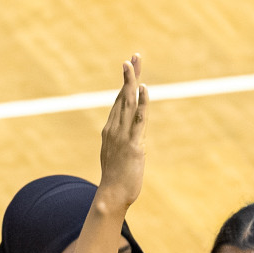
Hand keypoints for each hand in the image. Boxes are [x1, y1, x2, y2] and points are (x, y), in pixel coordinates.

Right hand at [96, 54, 147, 209]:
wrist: (112, 195)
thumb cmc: (116, 179)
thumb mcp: (117, 156)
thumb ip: (123, 143)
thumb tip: (132, 139)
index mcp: (110, 130)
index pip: (119, 101)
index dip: (126, 83)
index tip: (130, 66)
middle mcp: (114, 129)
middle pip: (123, 96)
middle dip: (129, 76)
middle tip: (134, 56)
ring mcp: (122, 136)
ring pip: (128, 103)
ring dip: (132, 82)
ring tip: (135, 63)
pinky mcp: (133, 145)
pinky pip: (138, 120)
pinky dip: (141, 103)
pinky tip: (143, 89)